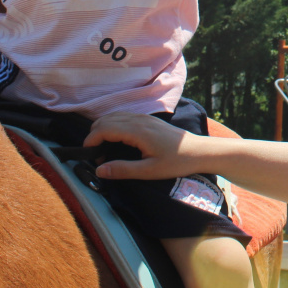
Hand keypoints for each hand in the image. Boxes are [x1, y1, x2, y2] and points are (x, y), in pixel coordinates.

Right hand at [85, 112, 204, 179]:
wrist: (199, 151)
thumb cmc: (176, 162)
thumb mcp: (149, 171)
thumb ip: (123, 170)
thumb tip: (99, 170)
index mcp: (137, 130)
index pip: (104, 128)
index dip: (91, 140)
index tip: (88, 155)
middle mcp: (139, 119)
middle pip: (106, 119)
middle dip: (94, 135)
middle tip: (95, 156)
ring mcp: (144, 118)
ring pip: (114, 116)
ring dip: (103, 130)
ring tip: (103, 151)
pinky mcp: (148, 120)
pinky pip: (123, 117)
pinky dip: (112, 126)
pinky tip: (116, 142)